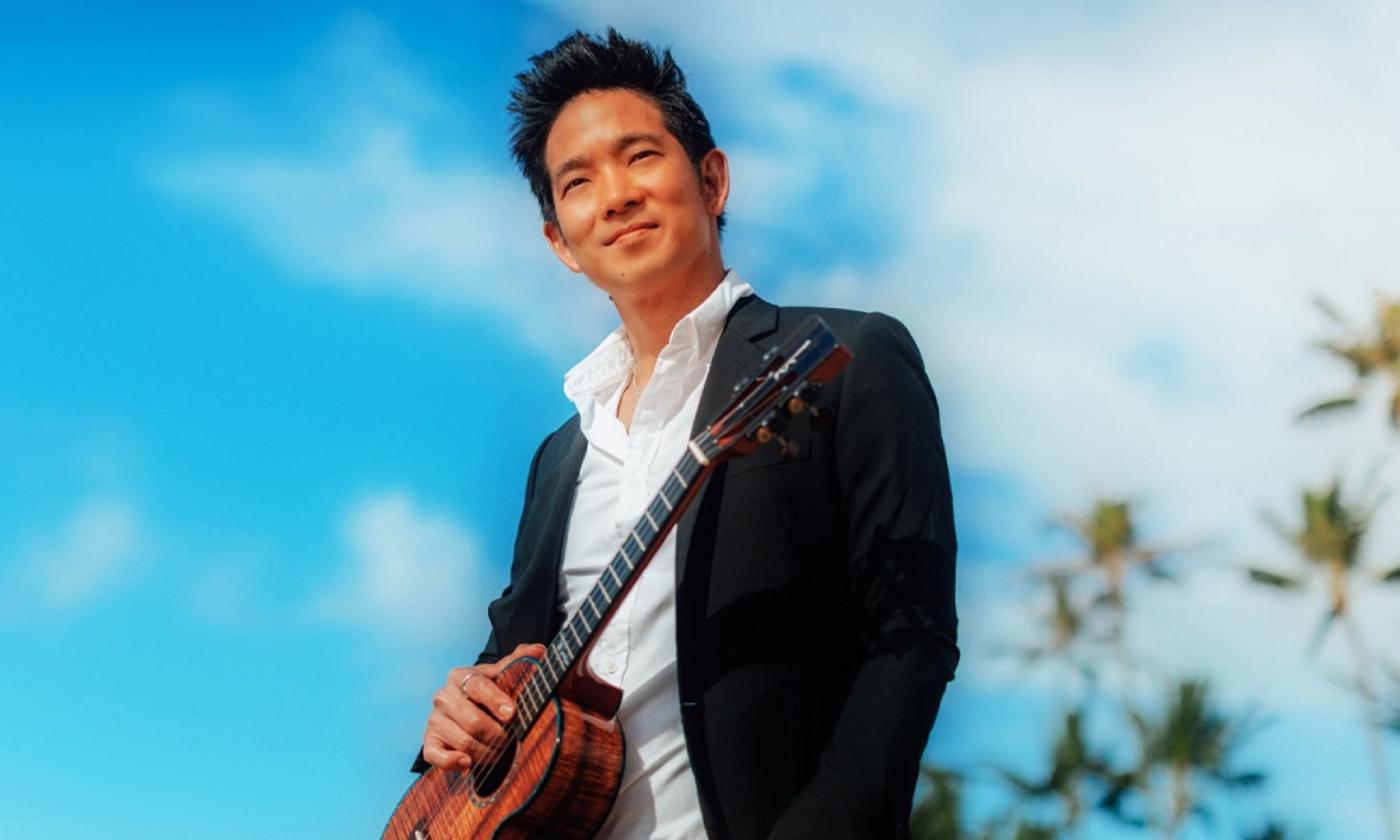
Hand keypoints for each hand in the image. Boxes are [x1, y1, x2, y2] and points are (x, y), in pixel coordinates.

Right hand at [421, 642, 546, 770]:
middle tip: (511, 740)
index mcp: (461, 676)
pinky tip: (468, 763)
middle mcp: (444, 696)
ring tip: (500, 751)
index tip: (511, 714)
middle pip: (472, 721)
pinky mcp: (430, 740)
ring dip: (486, 752)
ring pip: (463, 742)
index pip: (478, 687)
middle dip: (497, 734)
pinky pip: (436, 756)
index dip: (496, 701)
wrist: (462, 707)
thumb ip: (519, 662)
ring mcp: (435, 719)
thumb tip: (539, 650)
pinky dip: (453, 763)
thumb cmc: (487, 691)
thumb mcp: (501, 674)